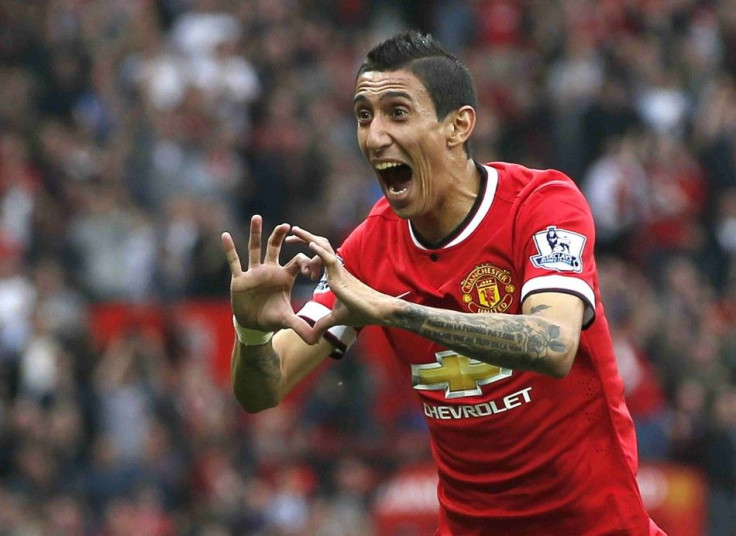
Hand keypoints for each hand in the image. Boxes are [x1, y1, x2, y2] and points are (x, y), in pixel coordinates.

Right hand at [222, 215, 314, 341]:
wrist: (253, 325)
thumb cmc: (272, 318)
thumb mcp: (287, 320)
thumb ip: (301, 327)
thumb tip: (316, 340)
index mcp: (284, 276)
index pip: (296, 261)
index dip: (305, 263)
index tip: (310, 271)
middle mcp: (270, 270)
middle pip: (275, 248)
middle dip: (280, 236)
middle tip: (287, 225)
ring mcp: (254, 272)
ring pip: (255, 249)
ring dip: (256, 234)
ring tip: (258, 217)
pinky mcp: (240, 278)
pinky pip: (234, 262)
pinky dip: (230, 249)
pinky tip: (226, 235)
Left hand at [289, 226, 396, 341]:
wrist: (379, 312)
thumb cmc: (362, 311)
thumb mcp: (336, 318)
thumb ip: (323, 323)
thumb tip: (313, 336)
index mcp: (334, 275)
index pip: (319, 256)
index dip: (306, 250)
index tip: (293, 247)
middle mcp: (336, 269)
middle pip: (320, 246)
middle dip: (304, 238)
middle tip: (289, 236)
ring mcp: (339, 271)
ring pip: (323, 248)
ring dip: (308, 238)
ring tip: (294, 230)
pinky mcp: (342, 277)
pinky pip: (330, 259)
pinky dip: (319, 251)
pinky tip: (309, 244)